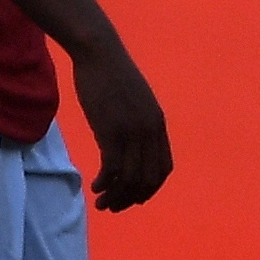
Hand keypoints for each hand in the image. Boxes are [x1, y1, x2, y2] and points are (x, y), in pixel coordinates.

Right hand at [72, 41, 173, 212]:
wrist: (99, 53)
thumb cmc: (110, 73)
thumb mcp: (134, 99)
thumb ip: (137, 120)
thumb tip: (129, 140)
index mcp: (157, 124)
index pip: (163, 168)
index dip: (150, 188)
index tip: (133, 196)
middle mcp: (149, 131)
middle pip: (148, 178)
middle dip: (132, 198)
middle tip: (114, 206)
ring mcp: (131, 131)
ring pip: (130, 178)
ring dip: (117, 196)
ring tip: (102, 203)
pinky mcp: (110, 130)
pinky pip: (113, 168)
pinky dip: (106, 183)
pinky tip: (96, 186)